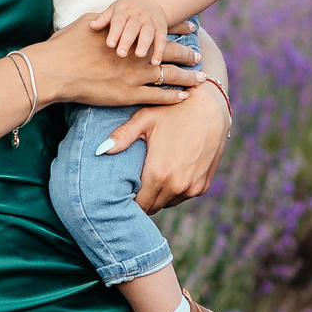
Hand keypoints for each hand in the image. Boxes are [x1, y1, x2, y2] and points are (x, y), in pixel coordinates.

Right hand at [26, 17, 200, 111]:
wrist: (57, 69)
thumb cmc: (68, 44)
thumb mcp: (89, 22)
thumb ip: (106, 21)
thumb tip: (110, 18)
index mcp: (130, 35)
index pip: (160, 28)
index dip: (177, 28)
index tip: (191, 27)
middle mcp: (137, 54)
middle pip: (171, 53)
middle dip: (188, 54)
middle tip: (199, 56)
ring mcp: (135, 76)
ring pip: (171, 76)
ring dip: (188, 77)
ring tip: (201, 78)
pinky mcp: (129, 95)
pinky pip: (158, 96)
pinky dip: (173, 97)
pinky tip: (184, 97)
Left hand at [89, 0, 170, 60]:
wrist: (152, 0)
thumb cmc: (127, 9)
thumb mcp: (114, 9)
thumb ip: (103, 18)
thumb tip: (91, 26)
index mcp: (124, 11)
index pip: (118, 21)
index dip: (114, 32)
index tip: (109, 44)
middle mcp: (138, 16)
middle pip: (132, 28)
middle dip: (127, 40)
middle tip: (121, 54)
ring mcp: (151, 22)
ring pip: (148, 33)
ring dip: (144, 44)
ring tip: (139, 55)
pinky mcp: (161, 29)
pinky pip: (161, 40)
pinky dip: (159, 51)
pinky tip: (155, 62)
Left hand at [104, 82, 231, 211]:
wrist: (211, 105)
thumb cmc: (173, 109)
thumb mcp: (144, 119)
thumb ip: (122, 136)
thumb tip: (100, 150)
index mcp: (159, 173)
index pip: (138, 204)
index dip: (128, 201)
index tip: (121, 193)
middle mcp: (177, 185)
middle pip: (152, 207)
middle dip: (142, 199)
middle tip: (133, 187)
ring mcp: (192, 187)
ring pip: (168, 203)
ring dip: (159, 195)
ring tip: (150, 180)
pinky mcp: (203, 185)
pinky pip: (183, 196)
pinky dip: (175, 190)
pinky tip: (168, 174)